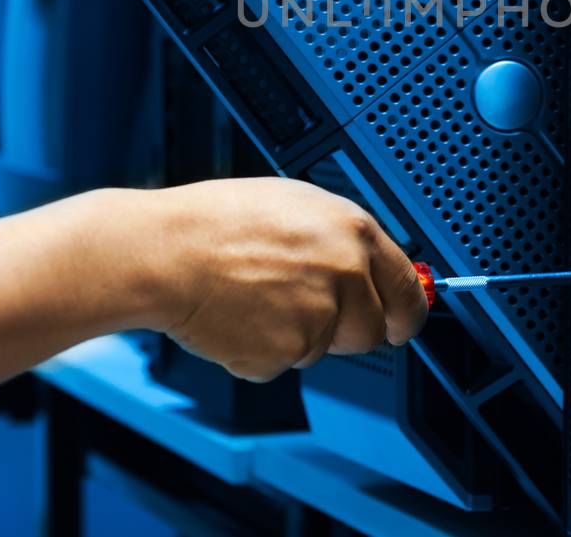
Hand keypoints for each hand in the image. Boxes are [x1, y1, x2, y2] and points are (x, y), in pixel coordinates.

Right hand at [131, 178, 427, 381]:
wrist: (164, 253)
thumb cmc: (215, 223)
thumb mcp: (297, 206)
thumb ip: (342, 240)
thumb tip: (368, 264)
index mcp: (353, 232)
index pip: (406, 289)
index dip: (404, 313)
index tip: (400, 323)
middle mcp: (345, 273)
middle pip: (369, 330)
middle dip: (342, 328)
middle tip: (297, 305)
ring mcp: (318, 316)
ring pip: (323, 349)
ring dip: (297, 336)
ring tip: (255, 297)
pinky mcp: (286, 352)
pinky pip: (284, 363)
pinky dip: (262, 350)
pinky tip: (239, 315)